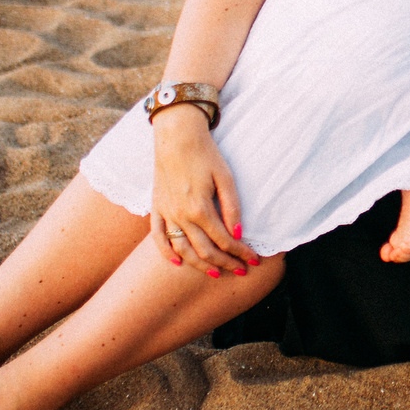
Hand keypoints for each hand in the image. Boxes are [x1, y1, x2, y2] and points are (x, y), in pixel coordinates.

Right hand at [148, 109, 260, 276]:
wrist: (176, 136)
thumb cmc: (205, 154)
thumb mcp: (226, 178)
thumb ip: (232, 207)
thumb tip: (238, 233)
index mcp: (200, 208)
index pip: (224, 240)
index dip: (240, 253)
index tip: (253, 260)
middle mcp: (181, 215)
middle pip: (204, 250)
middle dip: (225, 263)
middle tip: (239, 270)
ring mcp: (166, 212)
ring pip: (182, 249)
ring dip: (199, 264)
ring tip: (215, 273)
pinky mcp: (156, 207)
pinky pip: (157, 236)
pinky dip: (165, 252)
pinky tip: (177, 263)